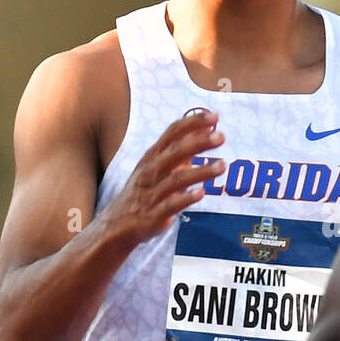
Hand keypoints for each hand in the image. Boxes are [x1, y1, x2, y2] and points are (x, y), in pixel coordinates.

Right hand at [104, 109, 224, 246]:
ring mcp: (152, 193)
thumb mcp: (159, 165)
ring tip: (222, 166)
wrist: (117, 223)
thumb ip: (183, 147)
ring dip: (200, 171)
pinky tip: (201, 194)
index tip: (214, 116)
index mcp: (154, 156)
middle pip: (175, 152)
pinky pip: (170, 205)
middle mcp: (151, 171)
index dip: (192, 123)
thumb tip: (206, 128)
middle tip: (221, 136)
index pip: (172, 133)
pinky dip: (185, 199)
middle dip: (198, 143)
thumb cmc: (144, 190)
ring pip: (176, 179)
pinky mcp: (154, 215)